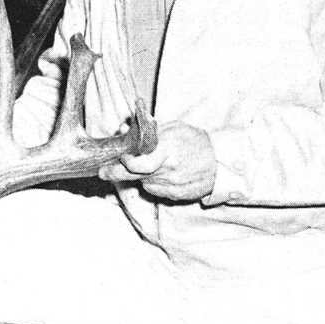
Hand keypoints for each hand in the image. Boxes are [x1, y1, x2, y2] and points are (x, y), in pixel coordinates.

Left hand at [98, 122, 215, 200]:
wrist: (221, 161)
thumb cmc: (196, 141)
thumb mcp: (174, 128)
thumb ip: (148, 129)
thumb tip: (124, 128)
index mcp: (167, 150)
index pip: (138, 164)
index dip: (124, 163)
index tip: (119, 157)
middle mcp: (168, 170)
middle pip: (134, 176)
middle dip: (115, 173)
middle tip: (104, 171)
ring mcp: (173, 185)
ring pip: (144, 183)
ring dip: (140, 176)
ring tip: (148, 165)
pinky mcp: (177, 195)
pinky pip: (156, 191)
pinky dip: (154, 183)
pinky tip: (161, 174)